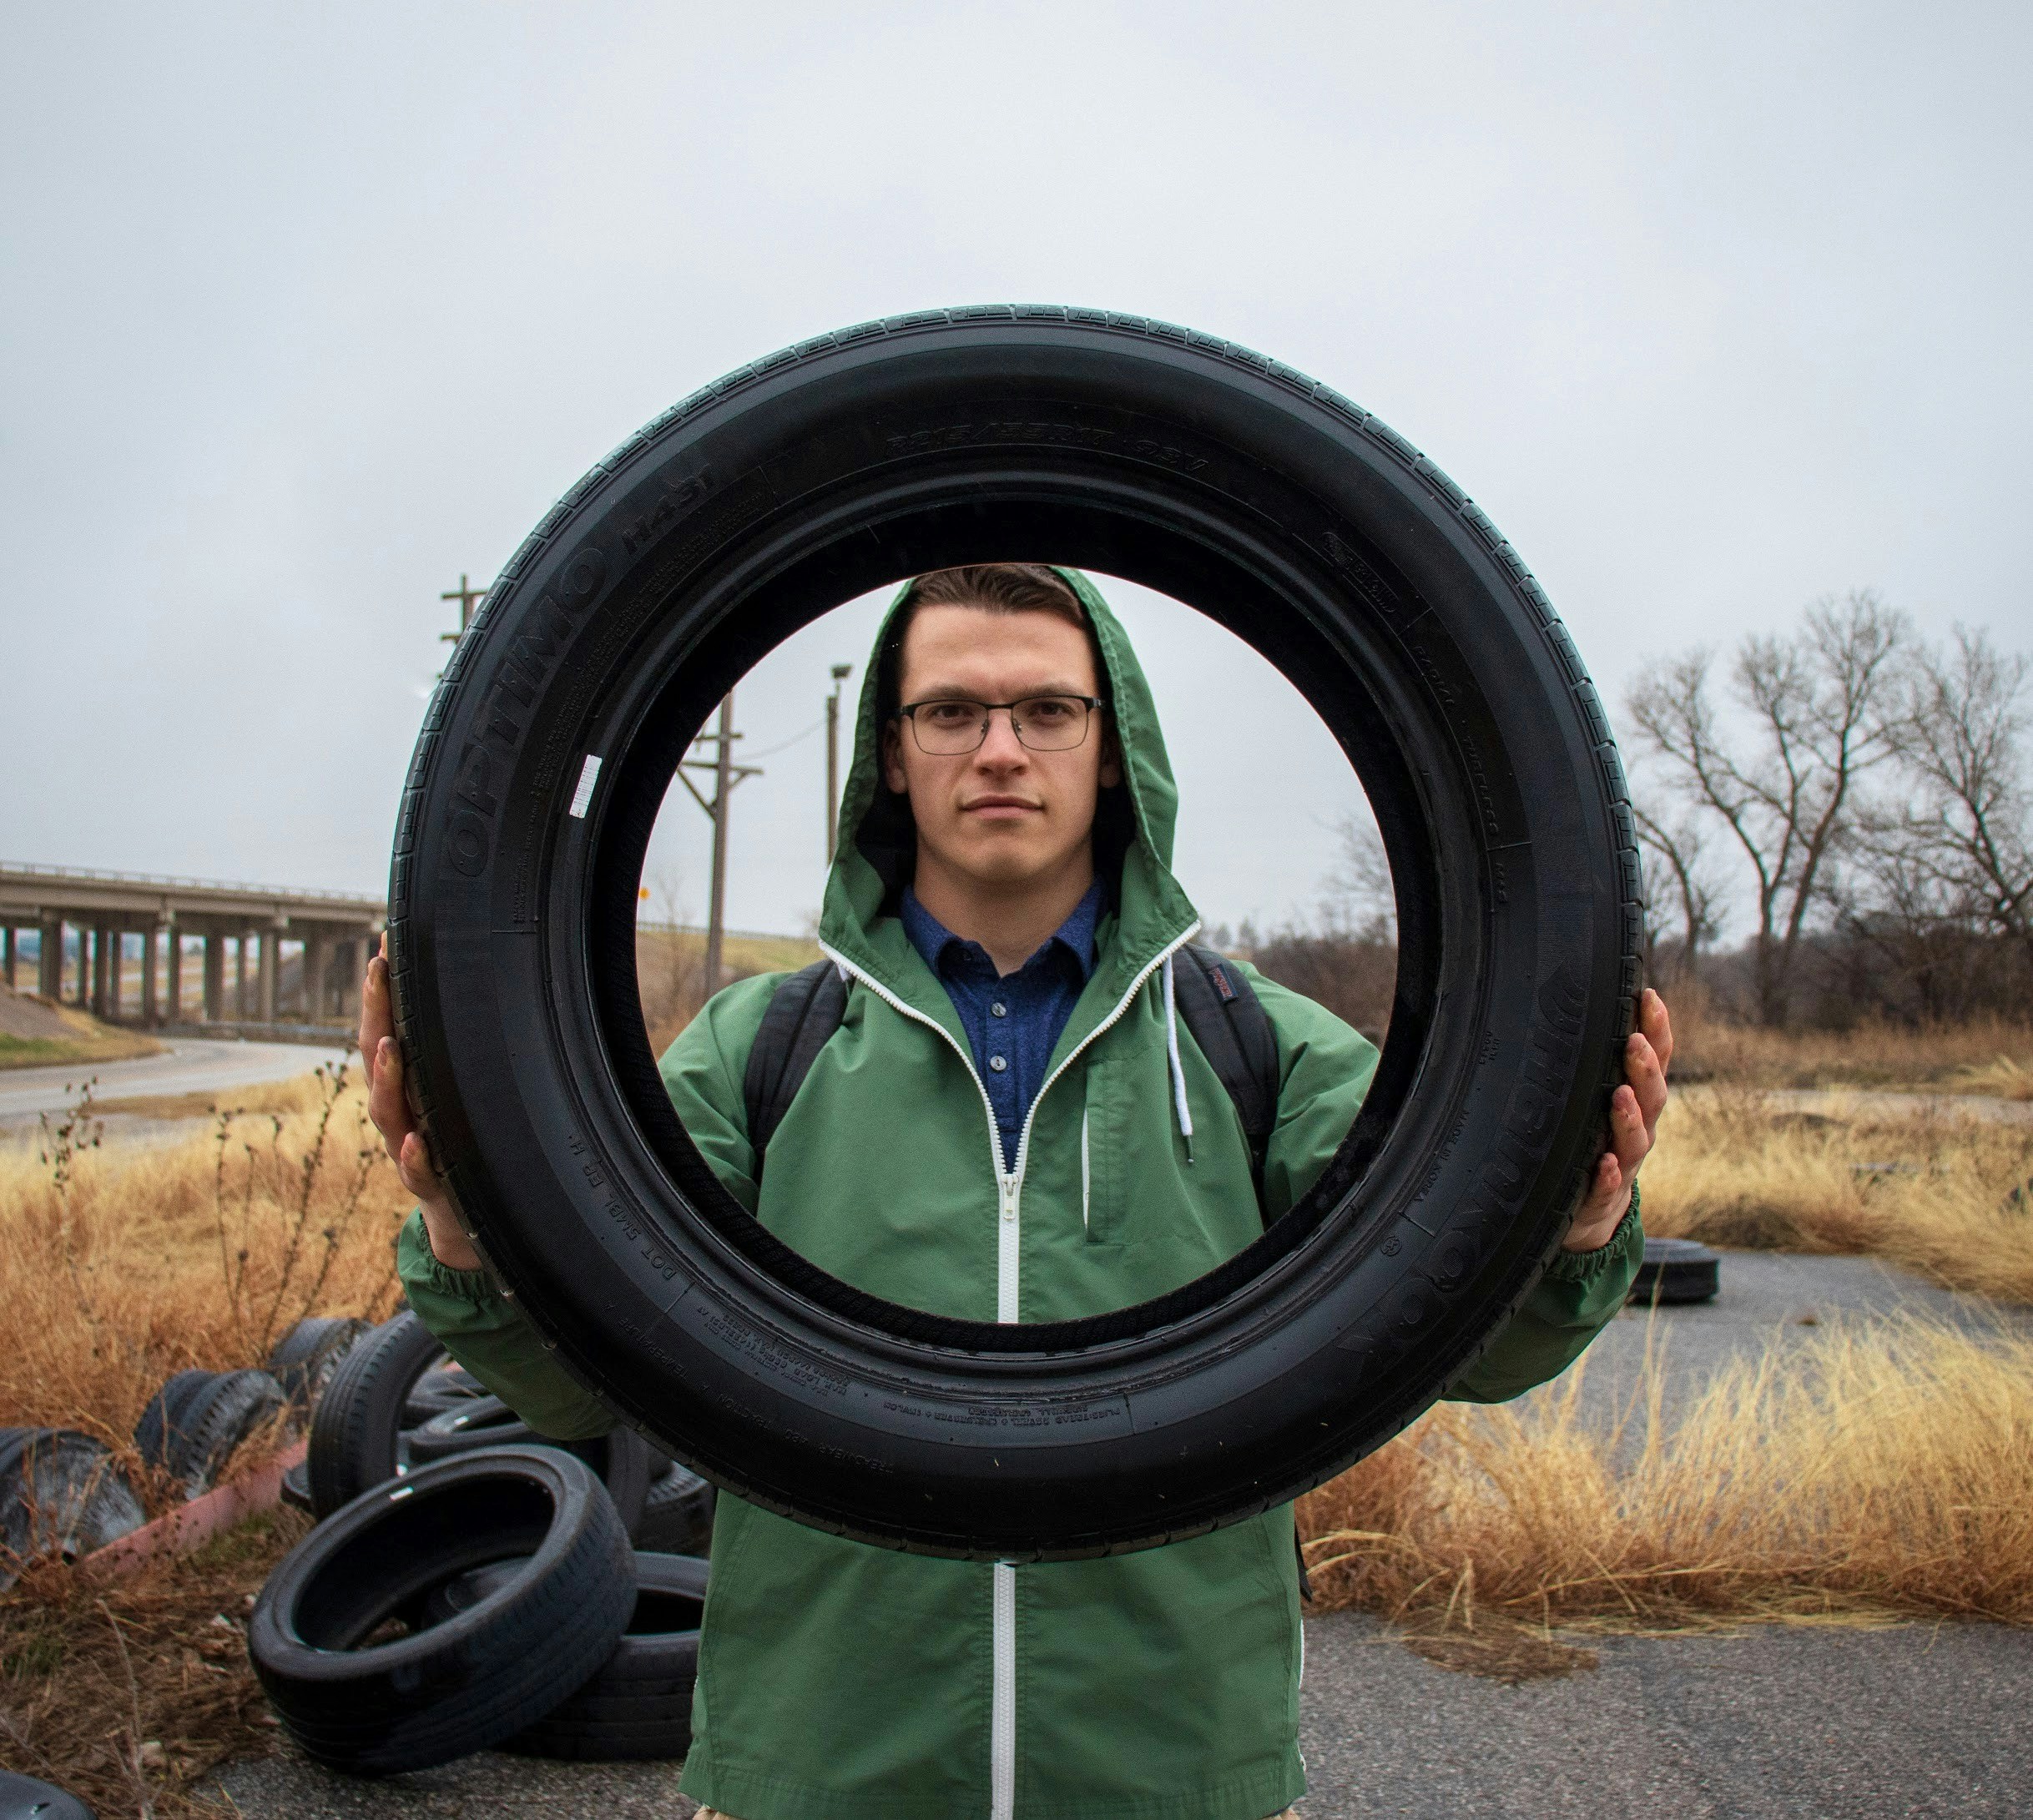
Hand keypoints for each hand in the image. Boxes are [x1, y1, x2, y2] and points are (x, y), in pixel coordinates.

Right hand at [361, 933, 481, 1270]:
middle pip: (377, 1056)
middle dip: (377, 1012)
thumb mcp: (453, 1091)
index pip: (384, 1026)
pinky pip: (418, 1170)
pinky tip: (416, 1141)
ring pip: (387, 1110)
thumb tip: (478, 982)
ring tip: (391, 1047)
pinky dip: (416, 1156)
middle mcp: (397, 1109)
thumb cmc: (459, 1140)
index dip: (381, 987)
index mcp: (403, 1083)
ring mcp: (408, 1145)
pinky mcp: (430, 1183)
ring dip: (387, 1077)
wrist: (462, 1215)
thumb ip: (457, 1048)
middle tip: (379, 971)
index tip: (384, 943)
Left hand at [1563, 986, 1671, 1251]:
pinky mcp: (1604, 1194)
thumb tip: (1574, 1003)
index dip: (1657, 1029)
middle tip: (1634, 1041)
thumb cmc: (1594, 1140)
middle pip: (1652, 1096)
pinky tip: (1602, 1163)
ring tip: (1620, 1095)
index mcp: (1639, 1100)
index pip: (1655, 1060)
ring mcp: (1624, 1163)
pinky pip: (1607, 1185)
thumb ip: (1594, 1063)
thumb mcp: (1598, 1100)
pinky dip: (1607, 1175)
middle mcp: (1640, 1129)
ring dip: (1629, 1117)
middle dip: (1645, 1068)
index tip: (1648, 996)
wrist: (1593, 1210)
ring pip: (1635, 1139)